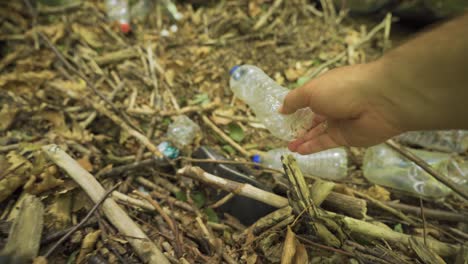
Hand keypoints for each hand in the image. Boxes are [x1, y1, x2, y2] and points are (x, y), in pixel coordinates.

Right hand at [279, 62, 404, 153]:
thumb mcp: (311, 90)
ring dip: (303, 139)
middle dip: (298, 126)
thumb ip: (294, 100)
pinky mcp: (347, 137)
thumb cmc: (344, 88)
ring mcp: (340, 121)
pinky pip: (326, 142)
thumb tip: (281, 109)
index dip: (295, 107)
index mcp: (326, 87)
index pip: (308, 98)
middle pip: (313, 117)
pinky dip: (312, 147)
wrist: (381, 101)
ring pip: (318, 132)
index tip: (283, 116)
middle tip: (284, 134)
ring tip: (288, 146)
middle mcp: (334, 103)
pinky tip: (299, 151)